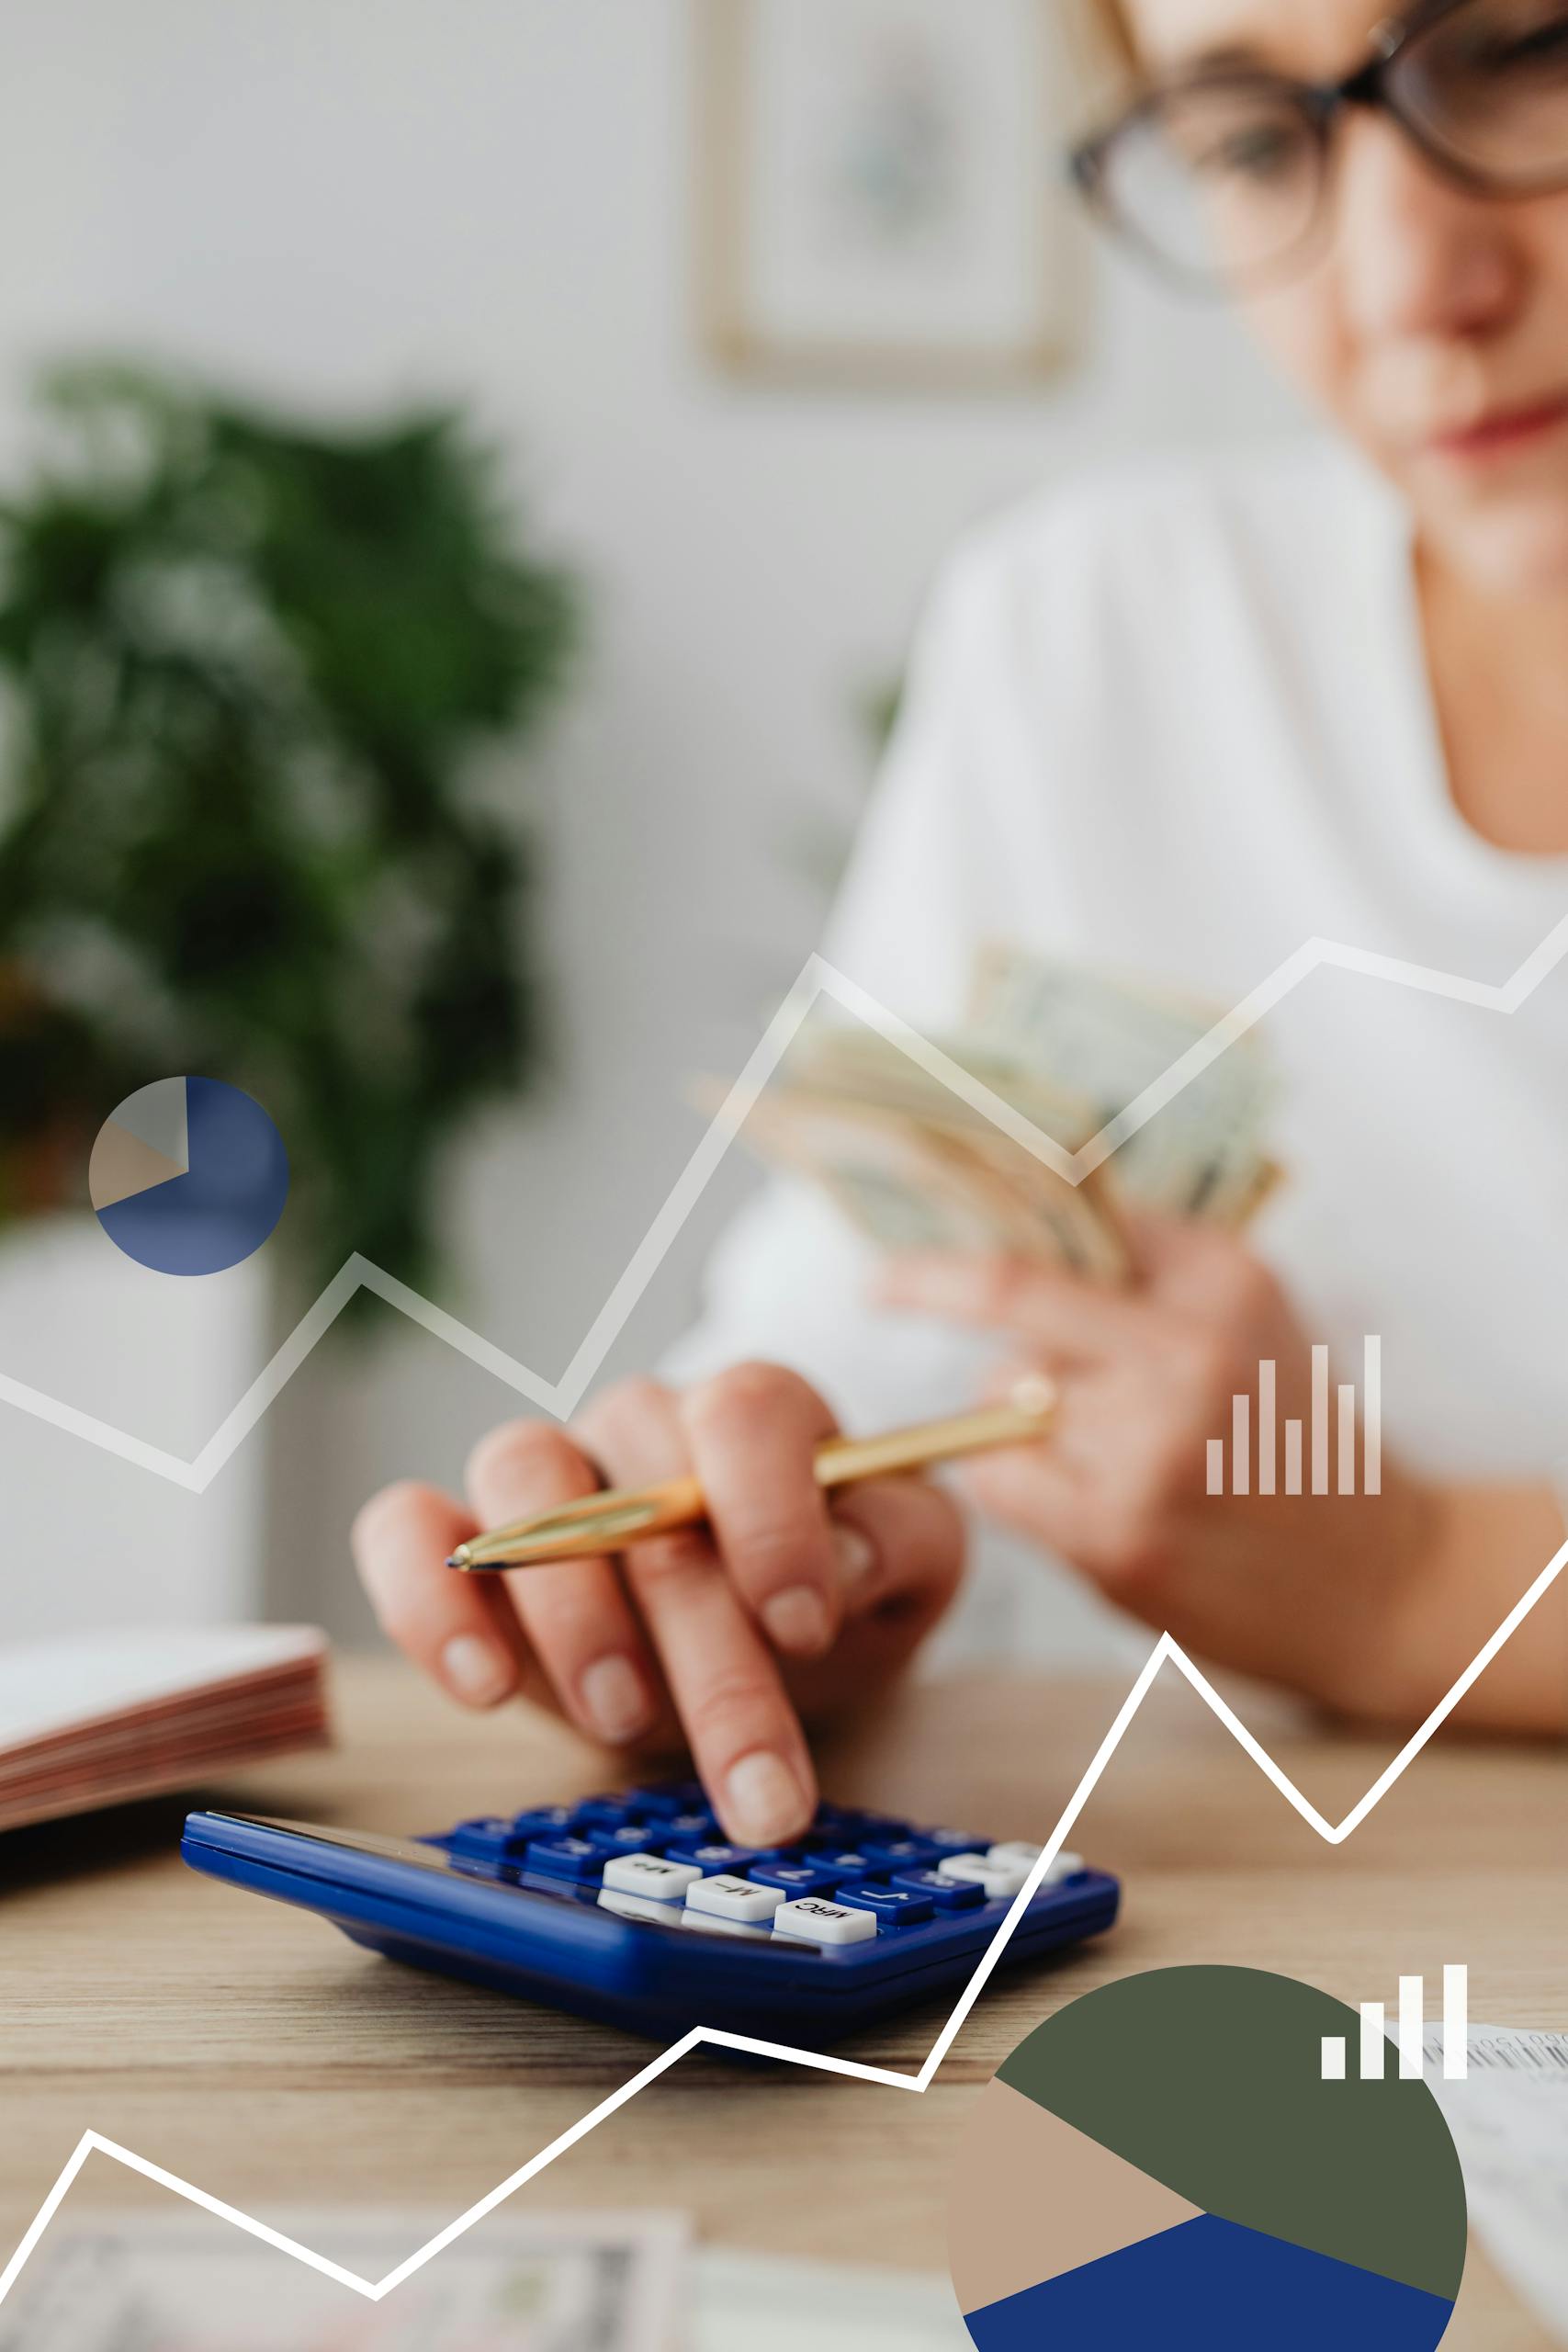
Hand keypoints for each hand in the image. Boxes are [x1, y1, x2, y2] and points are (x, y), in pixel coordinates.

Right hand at [351, 1364, 963, 1846]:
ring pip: (522, 1480)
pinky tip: (484, 1687)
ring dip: (574, 1613)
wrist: (765, 1659)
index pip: (746, 1410)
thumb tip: (848, 1555)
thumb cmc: (831, 1601)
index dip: (772, 1516)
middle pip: (644, 1486)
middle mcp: (641, 1424)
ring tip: (626, 1720)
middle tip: (756, 1785)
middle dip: (707, 1651)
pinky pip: (406, 1526)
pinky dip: (427, 1598)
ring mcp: (545, 1477)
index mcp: (754, 1416)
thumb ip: (901, 1542)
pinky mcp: (461, 1543)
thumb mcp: (907, 1574)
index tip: (804, 1629)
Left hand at [878, 1220, 1434, 1720]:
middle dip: (927, 1286)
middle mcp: (1190, 1349)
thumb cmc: (1295, 1439)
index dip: (983, 1198)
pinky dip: (1011, 1483)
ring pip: (997, 1396)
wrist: (1389, 1582)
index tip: (913, 1205)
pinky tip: (1076, 1501)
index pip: (1070, 1211)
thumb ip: (1146, 1265)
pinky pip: (996, 1478)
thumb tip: (1015, 1203)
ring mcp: (1153, 1445)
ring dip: (1013, 1418)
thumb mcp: (1250, 1318)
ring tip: (1100, 1452)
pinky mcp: (1119, 1534)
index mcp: (1225, 1279)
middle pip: (1006, 1291)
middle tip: (883, 1287)